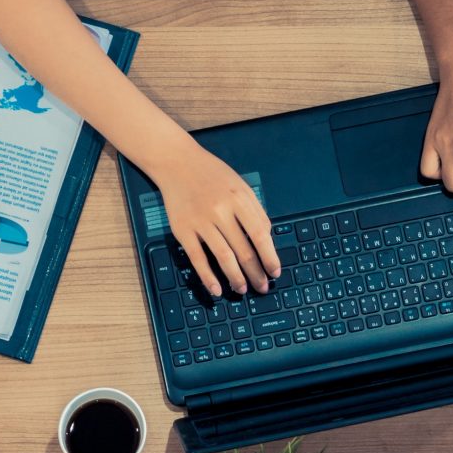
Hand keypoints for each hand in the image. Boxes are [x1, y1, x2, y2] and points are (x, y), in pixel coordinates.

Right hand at [151, 142, 278, 296]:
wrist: (177, 163)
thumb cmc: (212, 175)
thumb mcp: (240, 186)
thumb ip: (255, 211)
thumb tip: (267, 240)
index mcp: (238, 199)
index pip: (260, 235)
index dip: (269, 257)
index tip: (275, 272)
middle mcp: (220, 210)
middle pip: (243, 250)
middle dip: (256, 273)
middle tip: (262, 288)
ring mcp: (200, 221)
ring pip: (223, 257)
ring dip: (235, 278)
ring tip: (242, 290)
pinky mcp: (182, 230)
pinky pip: (198, 259)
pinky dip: (208, 277)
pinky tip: (217, 289)